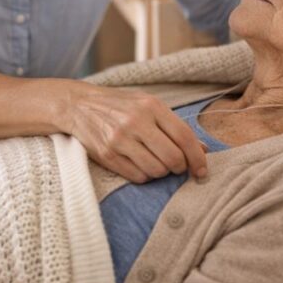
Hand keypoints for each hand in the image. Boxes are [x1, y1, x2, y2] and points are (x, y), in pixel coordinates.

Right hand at [62, 84, 207, 183]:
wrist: (79, 105)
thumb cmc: (120, 105)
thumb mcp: (148, 105)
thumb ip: (175, 125)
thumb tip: (203, 149)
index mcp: (151, 106)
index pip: (184, 137)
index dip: (197, 158)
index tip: (202, 171)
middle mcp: (136, 122)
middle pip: (173, 158)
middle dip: (180, 168)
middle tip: (176, 166)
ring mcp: (120, 140)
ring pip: (156, 171)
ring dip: (161, 172)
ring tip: (155, 162)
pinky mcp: (107, 155)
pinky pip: (138, 177)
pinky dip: (144, 176)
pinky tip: (139, 164)